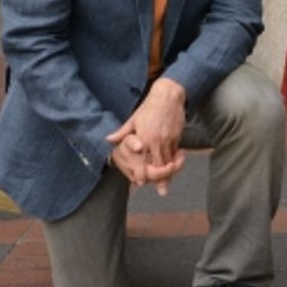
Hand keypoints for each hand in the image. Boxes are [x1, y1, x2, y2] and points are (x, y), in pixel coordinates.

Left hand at [106, 78, 187, 194]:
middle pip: (159, 165)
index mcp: (144, 138)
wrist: (168, 95)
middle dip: (161, 179)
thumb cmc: (149, 107)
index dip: (143, 173)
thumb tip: (108, 140)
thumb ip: (122, 133)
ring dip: (169, 173)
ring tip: (168, 184)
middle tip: (162, 191)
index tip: (142, 183)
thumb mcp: (133, 119)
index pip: (143, 161)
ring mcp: (168, 139)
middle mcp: (157, 141)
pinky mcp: (177, 136)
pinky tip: (175, 167)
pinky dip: (175, 161)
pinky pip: (175, 152)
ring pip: (169, 161)